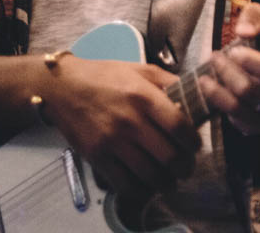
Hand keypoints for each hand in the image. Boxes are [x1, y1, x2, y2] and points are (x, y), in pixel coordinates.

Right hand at [42, 57, 199, 198]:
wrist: (62, 86)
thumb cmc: (105, 76)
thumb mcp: (140, 69)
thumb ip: (168, 81)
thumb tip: (197, 92)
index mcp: (143, 96)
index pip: (179, 126)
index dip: (193, 141)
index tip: (195, 146)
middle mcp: (129, 120)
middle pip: (168, 156)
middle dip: (184, 167)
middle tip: (186, 167)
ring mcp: (111, 141)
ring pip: (149, 174)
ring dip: (166, 183)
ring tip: (170, 181)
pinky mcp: (96, 156)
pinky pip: (124, 183)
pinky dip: (141, 190)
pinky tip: (146, 185)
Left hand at [199, 3, 259, 135]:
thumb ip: (257, 17)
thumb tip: (244, 31)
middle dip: (251, 59)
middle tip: (233, 51)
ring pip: (252, 91)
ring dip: (228, 72)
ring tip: (216, 59)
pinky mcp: (259, 125)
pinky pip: (236, 111)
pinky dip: (217, 94)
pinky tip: (206, 81)